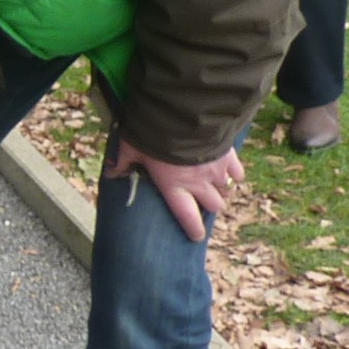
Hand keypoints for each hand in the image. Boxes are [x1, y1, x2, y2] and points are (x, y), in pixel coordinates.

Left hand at [106, 137, 242, 241]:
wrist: (183, 112)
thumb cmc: (153, 133)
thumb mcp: (130, 147)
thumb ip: (122, 162)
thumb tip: (109, 173)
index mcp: (174, 187)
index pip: (187, 217)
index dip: (193, 229)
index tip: (196, 236)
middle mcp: (199, 183)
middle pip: (213, 205)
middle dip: (210, 206)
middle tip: (203, 202)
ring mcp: (217, 170)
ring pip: (226, 190)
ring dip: (221, 190)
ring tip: (214, 185)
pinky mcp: (230, 156)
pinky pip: (238, 173)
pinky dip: (234, 174)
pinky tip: (229, 171)